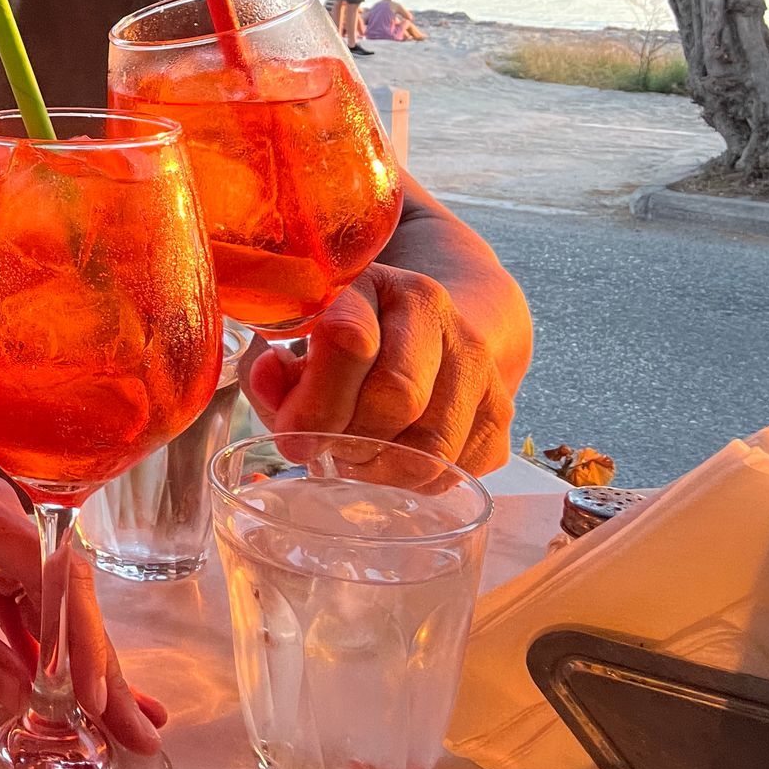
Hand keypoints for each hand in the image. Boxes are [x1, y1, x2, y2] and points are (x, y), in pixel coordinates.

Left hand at [0, 476, 165, 753]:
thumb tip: (26, 698)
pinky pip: (32, 595)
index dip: (80, 640)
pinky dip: (48, 642)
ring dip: (83, 659)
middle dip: (101, 661)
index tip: (97, 697)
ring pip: (56, 598)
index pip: (49, 576)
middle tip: (138, 726)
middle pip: (66, 590)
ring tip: (119, 718)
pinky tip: (72, 688)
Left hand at [242, 262, 515, 473]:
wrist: (431, 326)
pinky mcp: (501, 412)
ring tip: (351, 459)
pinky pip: (458, 472)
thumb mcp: (300, 336)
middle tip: (321, 449)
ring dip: (379, 469)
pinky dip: (414, 483)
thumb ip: (274, 368)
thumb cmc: (348, 334)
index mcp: (377, 285)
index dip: (315, 400)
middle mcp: (438, 316)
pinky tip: (389, 460)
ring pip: (432, 448)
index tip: (290, 434)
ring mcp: (478, 364)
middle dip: (348, 439)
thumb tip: (267, 381)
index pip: (350, 341)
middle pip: (397, 398)